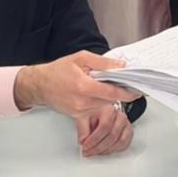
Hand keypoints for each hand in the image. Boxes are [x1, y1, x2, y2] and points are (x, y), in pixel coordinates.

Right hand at [14, 50, 139, 116]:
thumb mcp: (81, 58)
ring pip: (104, 107)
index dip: (128, 92)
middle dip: (119, 93)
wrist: (39, 85)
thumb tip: (122, 65)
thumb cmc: (58, 70)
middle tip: (125, 84)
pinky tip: (102, 105)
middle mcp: (82, 101)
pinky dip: (100, 111)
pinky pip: (93, 117)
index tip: (138, 90)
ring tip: (106, 88)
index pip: (113, 92)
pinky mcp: (77, 116)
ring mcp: (80, 111)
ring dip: (109, 99)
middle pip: (110, 100)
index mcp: (84, 86)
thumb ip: (103, 63)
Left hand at [75, 102, 133, 156]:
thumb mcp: (83, 118)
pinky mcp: (128, 132)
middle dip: (98, 147)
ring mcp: (126, 124)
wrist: (101, 113)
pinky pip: (124, 145)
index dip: (94, 139)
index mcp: (109, 110)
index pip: (105, 126)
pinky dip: (114, 151)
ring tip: (95, 152)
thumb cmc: (93, 114)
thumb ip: (83, 129)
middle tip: (88, 151)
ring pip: (120, 141)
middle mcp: (120, 116)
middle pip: (113, 135)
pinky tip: (104, 151)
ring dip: (106, 150)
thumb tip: (83, 140)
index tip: (85, 146)